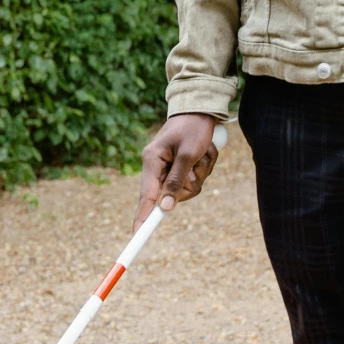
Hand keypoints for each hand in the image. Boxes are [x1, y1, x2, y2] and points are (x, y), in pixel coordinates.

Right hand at [135, 113, 220, 229]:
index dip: (142, 217)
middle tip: (199, 163)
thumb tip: (165, 208)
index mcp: (152, 160)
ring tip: (204, 152)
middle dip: (191, 183)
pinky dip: (204, 167)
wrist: (202, 108)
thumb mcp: (188, 154)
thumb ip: (176, 181)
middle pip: (172, 194)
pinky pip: (195, 179)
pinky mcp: (181, 166)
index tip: (137, 235)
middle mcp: (158, 166)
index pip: (146, 196)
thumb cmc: (193, 127)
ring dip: (201, 172)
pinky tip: (205, 152)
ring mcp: (169, 167)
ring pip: (187, 188)